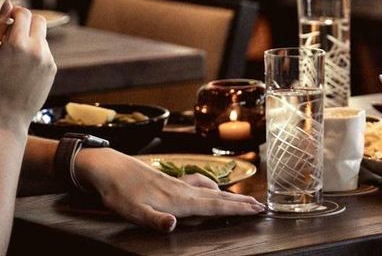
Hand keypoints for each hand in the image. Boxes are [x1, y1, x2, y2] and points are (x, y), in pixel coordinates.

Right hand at [0, 2, 55, 133]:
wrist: (3, 118)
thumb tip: (8, 1)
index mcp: (15, 44)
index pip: (23, 13)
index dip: (14, 13)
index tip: (5, 20)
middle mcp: (35, 49)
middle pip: (38, 20)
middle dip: (26, 22)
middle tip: (11, 31)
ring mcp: (46, 59)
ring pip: (41, 37)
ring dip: (30, 38)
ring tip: (13, 53)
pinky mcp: (52, 69)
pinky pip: (44, 52)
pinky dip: (34, 53)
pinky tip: (20, 68)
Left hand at [74, 149, 264, 232]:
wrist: (110, 168)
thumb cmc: (120, 193)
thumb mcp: (132, 212)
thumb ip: (154, 219)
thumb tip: (174, 225)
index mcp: (179, 200)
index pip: (214, 207)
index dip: (237, 210)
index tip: (257, 210)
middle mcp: (184, 190)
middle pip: (218, 198)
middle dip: (240, 203)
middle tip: (261, 205)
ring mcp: (178, 184)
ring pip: (210, 191)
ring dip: (228, 196)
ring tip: (242, 200)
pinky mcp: (170, 181)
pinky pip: (199, 185)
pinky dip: (211, 189)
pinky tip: (210, 188)